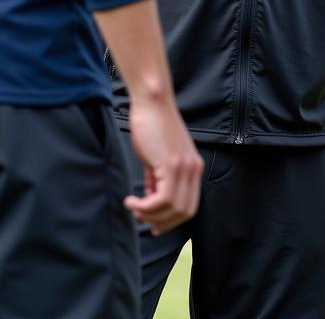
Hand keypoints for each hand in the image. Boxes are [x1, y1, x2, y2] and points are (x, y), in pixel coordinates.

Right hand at [124, 97, 203, 234]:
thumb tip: (150, 199)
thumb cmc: (151, 125)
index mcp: (193, 167)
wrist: (151, 101)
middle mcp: (193, 169)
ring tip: (133, 206)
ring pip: (173, 209)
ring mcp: (184, 167)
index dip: (172, 220)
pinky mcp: (172, 164)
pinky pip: (161, 199)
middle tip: (141, 218)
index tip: (153, 223)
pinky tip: (131, 200)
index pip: (190, 206)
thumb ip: (157, 179)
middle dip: (162, 222)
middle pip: (185, 213)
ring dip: (150, 215)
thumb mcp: (157, 157)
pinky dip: (144, 206)